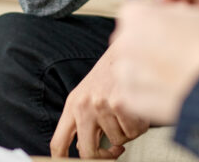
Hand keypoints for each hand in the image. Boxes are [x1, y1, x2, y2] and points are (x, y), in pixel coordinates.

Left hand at [50, 42, 148, 158]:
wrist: (128, 47)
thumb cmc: (110, 71)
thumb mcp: (88, 92)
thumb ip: (84, 119)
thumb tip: (84, 148)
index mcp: (73, 104)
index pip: (58, 143)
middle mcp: (83, 105)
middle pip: (88, 152)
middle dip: (105, 156)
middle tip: (115, 150)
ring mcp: (101, 104)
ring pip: (117, 141)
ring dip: (127, 132)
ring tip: (129, 113)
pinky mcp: (120, 102)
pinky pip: (133, 132)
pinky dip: (140, 125)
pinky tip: (138, 110)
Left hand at [112, 0, 198, 124]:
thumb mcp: (191, 12)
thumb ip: (167, 12)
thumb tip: (164, 17)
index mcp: (136, 16)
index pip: (132, 12)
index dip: (149, 19)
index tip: (161, 27)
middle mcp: (124, 42)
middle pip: (127, 38)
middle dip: (143, 43)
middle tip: (169, 52)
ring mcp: (125, 72)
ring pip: (128, 65)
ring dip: (142, 67)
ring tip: (169, 74)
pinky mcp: (130, 98)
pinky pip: (132, 90)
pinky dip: (145, 90)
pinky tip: (165, 90)